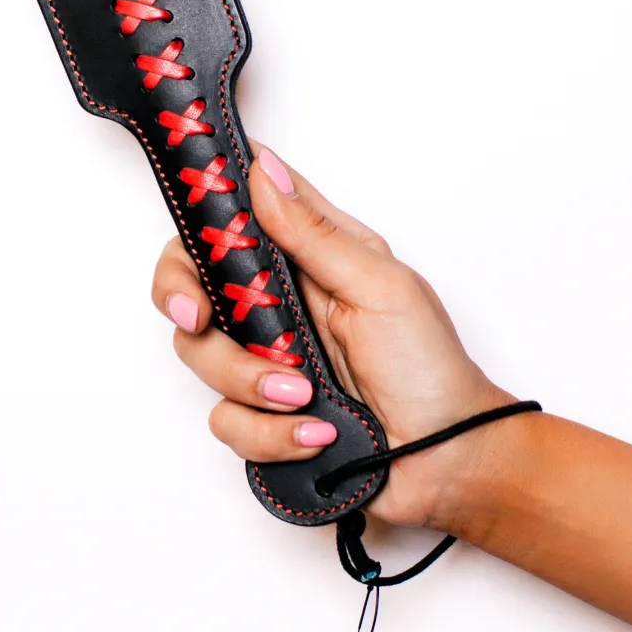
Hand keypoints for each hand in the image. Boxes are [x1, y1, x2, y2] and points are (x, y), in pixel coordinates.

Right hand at [151, 146, 516, 531]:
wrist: (447, 460)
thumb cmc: (431, 368)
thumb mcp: (381, 287)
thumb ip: (315, 233)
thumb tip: (265, 171)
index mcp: (312, 255)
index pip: (238, 211)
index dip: (202, 210)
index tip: (193, 232)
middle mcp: (280, 301)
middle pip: (193, 279)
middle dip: (184, 298)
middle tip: (200, 317)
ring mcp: (267, 358)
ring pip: (201, 354)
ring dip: (248, 381)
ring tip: (304, 396)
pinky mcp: (263, 413)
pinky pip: (226, 419)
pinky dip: (269, 431)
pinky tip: (315, 433)